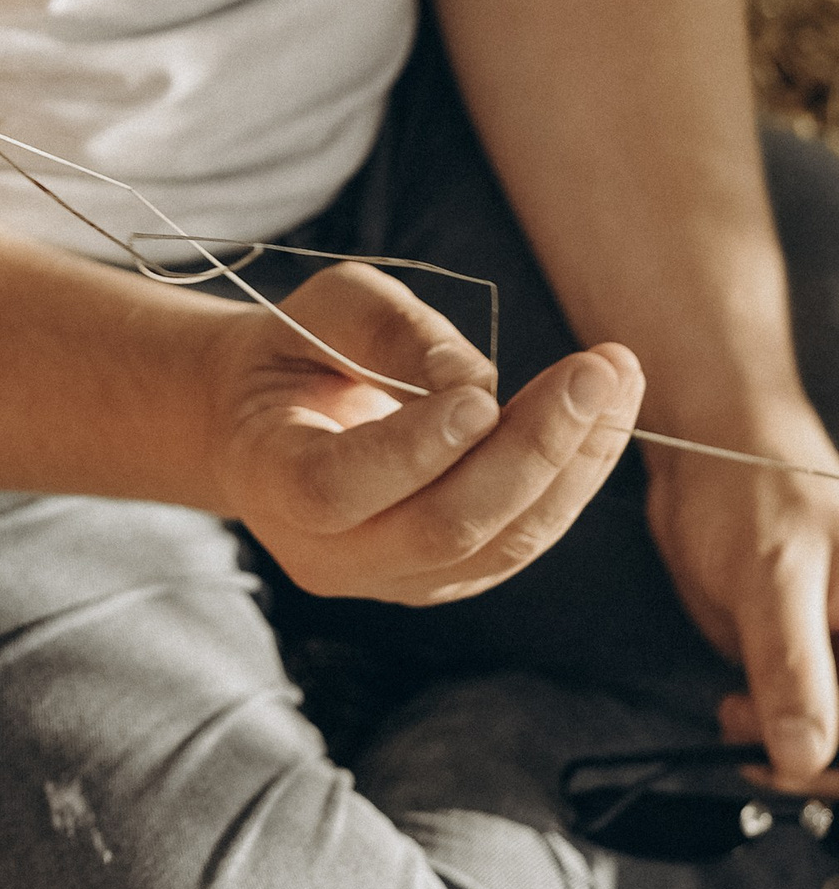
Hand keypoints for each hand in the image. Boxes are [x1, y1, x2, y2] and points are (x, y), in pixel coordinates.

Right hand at [210, 261, 643, 606]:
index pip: (338, 487)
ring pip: (496, 546)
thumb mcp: (326, 307)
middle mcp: (325, 553)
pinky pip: (518, 542)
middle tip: (594, 372)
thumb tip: (484, 385)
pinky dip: (571, 480)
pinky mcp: (445, 581)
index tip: (481, 395)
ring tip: (619, 383)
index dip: (411, 450)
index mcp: (268, 476)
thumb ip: (392, 333)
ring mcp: (389, 580)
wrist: (274, 417)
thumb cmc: (298, 347)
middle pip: (440, 528)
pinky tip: (605, 416)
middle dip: (529, 450)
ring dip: (571, 466)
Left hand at [648, 411, 838, 785]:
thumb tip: (806, 755)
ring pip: (832, 734)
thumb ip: (793, 667)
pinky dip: (774, 727)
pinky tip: (742, 709)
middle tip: (757, 745)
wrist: (707, 442)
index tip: (799, 768)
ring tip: (739, 716)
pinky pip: (807, 713)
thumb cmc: (749, 484)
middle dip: (817, 760)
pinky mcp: (815, 650)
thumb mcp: (771, 579)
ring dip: (790, 747)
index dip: (838, 763)